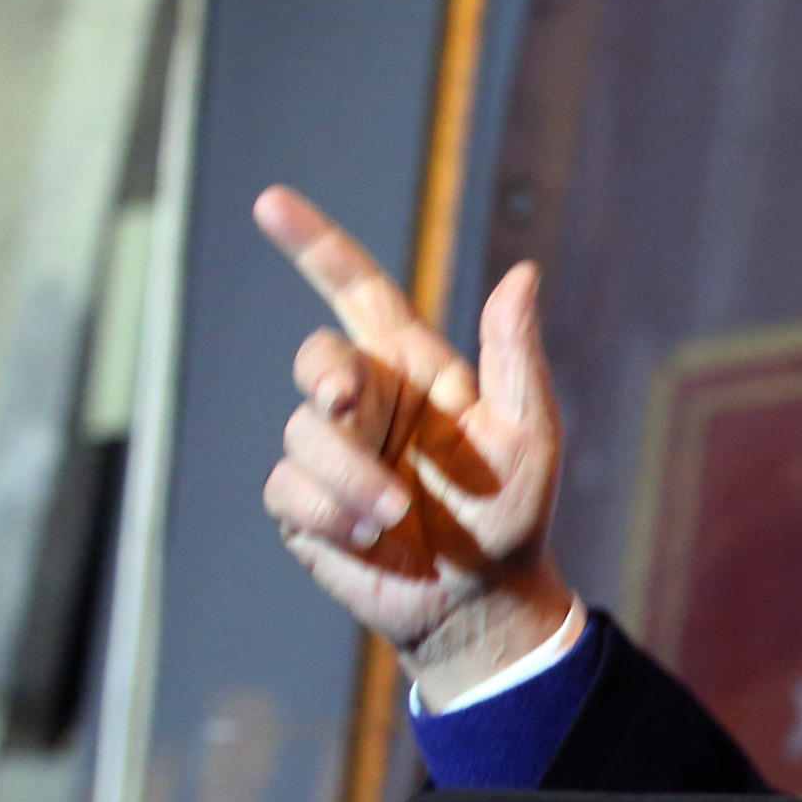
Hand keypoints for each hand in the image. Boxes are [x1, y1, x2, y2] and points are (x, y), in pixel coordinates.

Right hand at [254, 186, 576, 701]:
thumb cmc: (511, 512)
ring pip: (303, 431)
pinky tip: (370, 536)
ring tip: (398, 515)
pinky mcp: (304, 503)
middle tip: (343, 403)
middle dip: (325, 377)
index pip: (358, 292)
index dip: (315, 245)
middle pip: (315, 357)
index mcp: (414, 370)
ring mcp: (331, 451)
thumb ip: (515, 356)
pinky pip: (289, 488)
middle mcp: (366, 401)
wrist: (482, 598)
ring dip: (351, 476)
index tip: (272, 202)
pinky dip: (331, 512)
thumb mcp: (529, 432)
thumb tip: (523, 273)